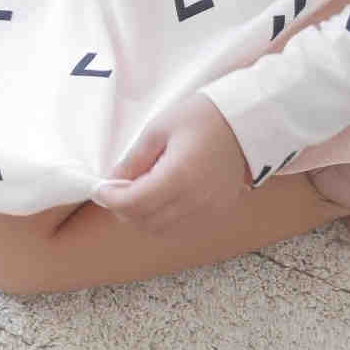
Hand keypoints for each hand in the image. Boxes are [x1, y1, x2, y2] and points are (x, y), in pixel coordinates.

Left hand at [88, 93, 251, 236]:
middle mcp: (196, 200)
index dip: (111, 199)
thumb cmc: (205, 118)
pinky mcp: (217, 215)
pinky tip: (160, 201)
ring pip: (161, 232)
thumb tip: (113, 180)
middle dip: (123, 209)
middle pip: (145, 222)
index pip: (134, 204)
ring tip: (138, 194)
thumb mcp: (159, 129)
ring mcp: (209, 211)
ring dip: (142, 218)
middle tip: (116, 190)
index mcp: (180, 176)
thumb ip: (134, 159)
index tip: (100, 188)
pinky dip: (162, 222)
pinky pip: (181, 230)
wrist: (249, 123)